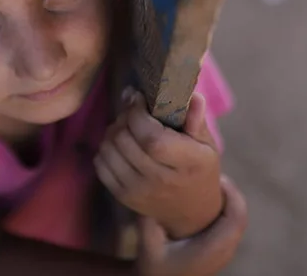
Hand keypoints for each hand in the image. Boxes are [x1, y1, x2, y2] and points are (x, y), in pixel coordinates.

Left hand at [94, 92, 221, 238]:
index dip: (137, 114)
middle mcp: (162, 181)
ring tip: (127, 127)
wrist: (190, 209)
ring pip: (109, 149)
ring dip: (113, 131)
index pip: (151, 138)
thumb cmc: (197, 167)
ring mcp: (139, 191)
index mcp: (188, 164)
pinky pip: (100, 164)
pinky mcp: (122, 196)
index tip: (139, 99)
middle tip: (132, 111)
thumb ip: (197, 120)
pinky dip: (106, 148)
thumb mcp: (206, 144)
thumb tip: (194, 97)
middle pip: (126, 141)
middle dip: (124, 118)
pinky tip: (120, 145)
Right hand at [136, 176, 247, 275]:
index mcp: (215, 247)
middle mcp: (226, 250)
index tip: (216, 175)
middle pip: (240, 215)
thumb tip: (149, 190)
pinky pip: (229, 224)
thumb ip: (149, 220)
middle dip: (229, 191)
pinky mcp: (220, 250)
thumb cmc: (157, 269)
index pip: (237, 216)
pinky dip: (222, 209)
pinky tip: (203, 200)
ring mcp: (225, 251)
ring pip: (236, 220)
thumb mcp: (148, 245)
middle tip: (210, 174)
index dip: (232, 193)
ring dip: (226, 200)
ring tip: (206, 182)